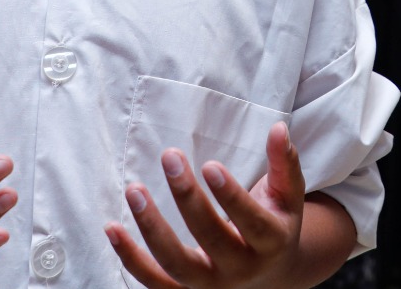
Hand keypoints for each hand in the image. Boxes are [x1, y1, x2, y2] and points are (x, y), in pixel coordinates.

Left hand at [107, 122, 306, 288]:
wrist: (272, 274)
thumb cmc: (277, 223)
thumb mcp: (288, 195)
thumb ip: (284, 162)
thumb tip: (278, 128)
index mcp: (271, 243)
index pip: (251, 221)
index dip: (230, 196)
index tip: (209, 164)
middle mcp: (241, 270)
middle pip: (211, 238)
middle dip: (187, 198)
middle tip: (171, 156)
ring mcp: (210, 286)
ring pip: (177, 264)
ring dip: (152, 228)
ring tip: (134, 189)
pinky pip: (153, 282)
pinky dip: (130, 258)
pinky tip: (112, 228)